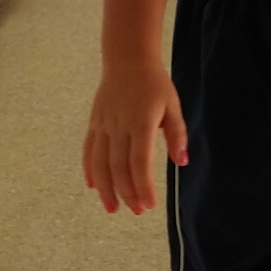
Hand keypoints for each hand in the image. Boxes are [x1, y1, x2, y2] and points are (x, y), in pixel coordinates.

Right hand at [82, 61, 187, 215]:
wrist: (127, 60)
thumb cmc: (155, 84)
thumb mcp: (172, 106)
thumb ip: (177, 134)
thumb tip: (181, 162)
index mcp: (140, 122)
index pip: (140, 161)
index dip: (143, 185)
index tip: (150, 204)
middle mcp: (118, 125)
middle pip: (119, 166)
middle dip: (127, 192)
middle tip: (137, 211)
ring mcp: (103, 125)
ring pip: (100, 162)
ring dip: (106, 188)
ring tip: (112, 208)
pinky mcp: (94, 123)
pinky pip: (89, 150)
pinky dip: (90, 169)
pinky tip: (93, 186)